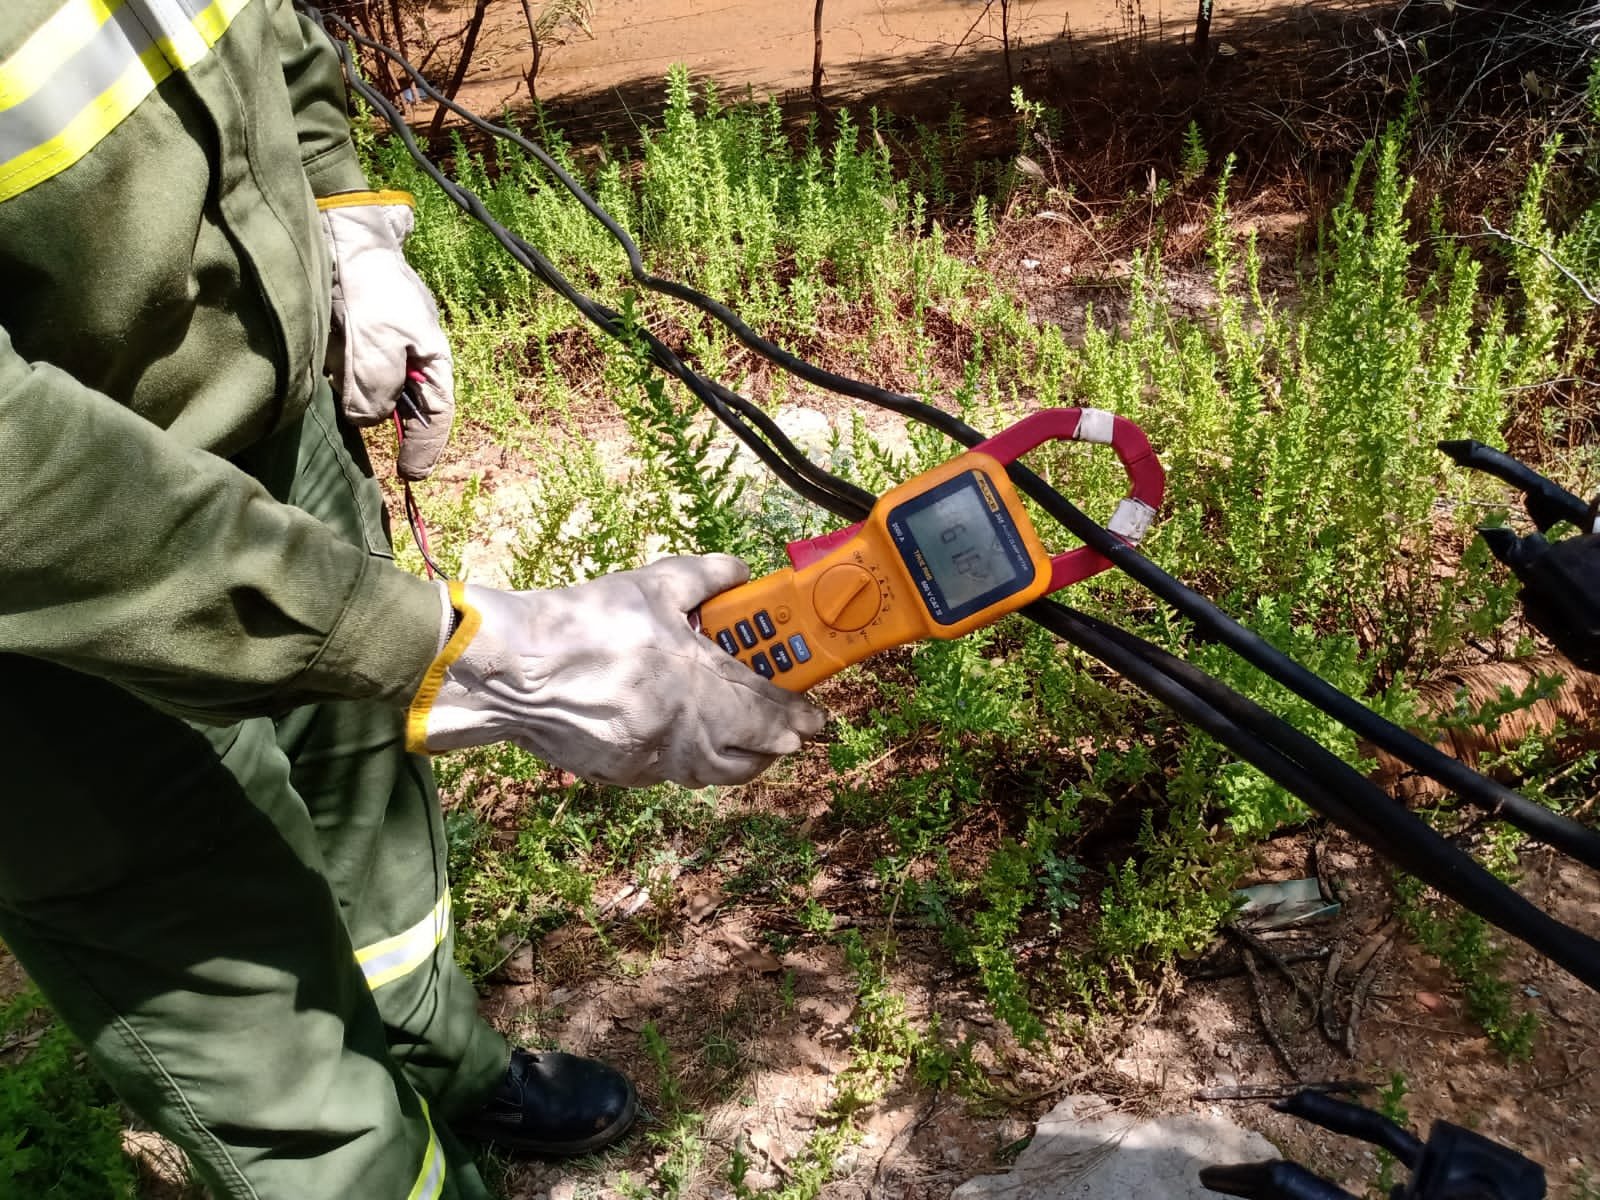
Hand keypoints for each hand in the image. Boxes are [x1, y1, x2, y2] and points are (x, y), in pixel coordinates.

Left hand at [318, 190, 452, 479]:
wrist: (341, 236)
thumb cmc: (370, 286)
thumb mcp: (378, 343)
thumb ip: (378, 389)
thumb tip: (367, 421)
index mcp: (431, 357)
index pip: (436, 414)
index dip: (425, 448)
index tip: (410, 476)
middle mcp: (408, 357)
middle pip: (403, 407)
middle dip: (387, 422)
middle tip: (368, 439)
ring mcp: (379, 349)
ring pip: (372, 393)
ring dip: (357, 400)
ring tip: (343, 396)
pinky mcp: (350, 341)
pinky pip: (348, 375)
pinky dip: (340, 383)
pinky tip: (328, 375)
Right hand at [406, 556, 826, 787]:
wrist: (508, 670)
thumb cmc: (580, 623)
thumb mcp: (650, 584)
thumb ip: (705, 576)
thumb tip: (739, 570)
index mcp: (694, 680)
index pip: (764, 708)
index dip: (797, 716)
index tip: (817, 720)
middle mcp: (679, 728)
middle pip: (747, 756)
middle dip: (774, 747)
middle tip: (788, 733)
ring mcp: (648, 757)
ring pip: (711, 774)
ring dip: (737, 762)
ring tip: (748, 745)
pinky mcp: (618, 772)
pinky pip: (669, 775)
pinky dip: (691, 765)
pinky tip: (688, 745)